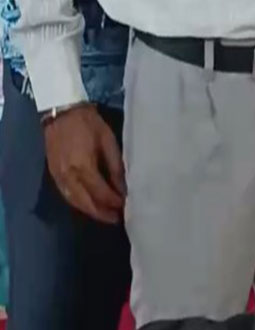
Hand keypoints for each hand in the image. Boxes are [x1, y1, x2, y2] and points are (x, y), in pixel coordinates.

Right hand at [43, 105, 124, 223]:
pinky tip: (89, 204)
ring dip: (90, 211)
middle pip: (85, 202)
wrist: (61, 110)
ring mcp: (58, 175)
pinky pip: (65, 194)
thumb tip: (124, 189)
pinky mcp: (52, 172)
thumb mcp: (108, 142)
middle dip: (102, 213)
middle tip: (117, 219)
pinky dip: (78, 202)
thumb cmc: (89, 124)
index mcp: (83, 167)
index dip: (114, 202)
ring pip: (74, 201)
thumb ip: (116, 167)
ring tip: (106, 215)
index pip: (100, 193)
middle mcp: (68, 175)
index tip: (126, 207)